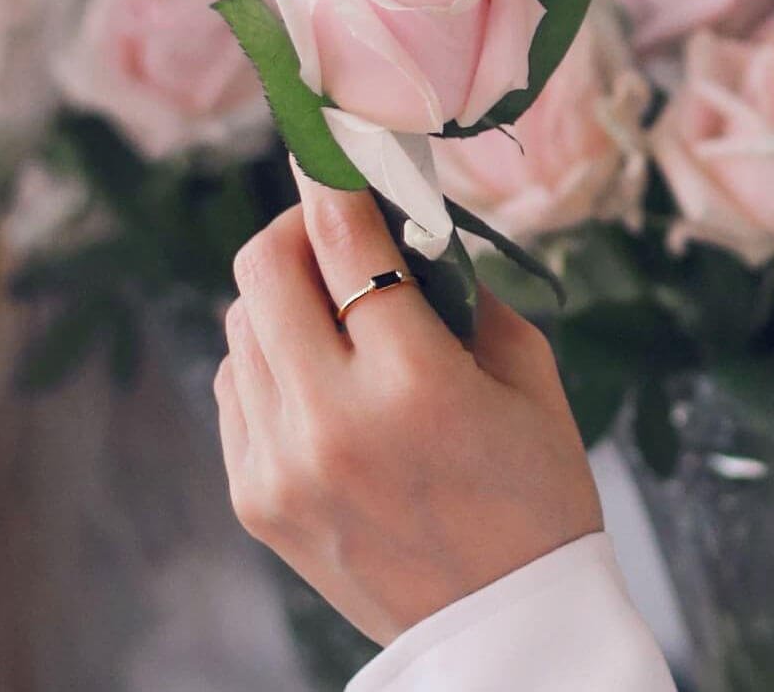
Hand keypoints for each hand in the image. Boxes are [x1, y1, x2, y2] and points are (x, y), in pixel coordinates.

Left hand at [214, 162, 602, 644]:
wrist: (502, 629)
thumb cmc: (537, 497)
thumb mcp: (526, 378)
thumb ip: (459, 292)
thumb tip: (402, 234)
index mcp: (414, 384)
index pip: (342, 238)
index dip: (328, 174)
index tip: (323, 144)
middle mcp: (330, 422)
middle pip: (263, 268)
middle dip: (294, 227)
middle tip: (332, 230)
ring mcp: (278, 465)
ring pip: (240, 324)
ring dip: (282, 296)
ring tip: (333, 313)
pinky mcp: (254, 497)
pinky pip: (236, 385)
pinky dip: (268, 356)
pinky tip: (314, 372)